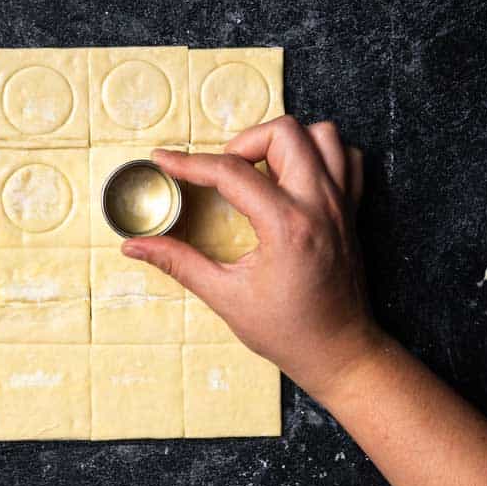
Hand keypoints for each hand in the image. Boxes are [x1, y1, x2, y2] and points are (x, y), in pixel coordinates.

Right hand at [122, 115, 384, 401]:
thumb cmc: (288, 331)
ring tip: (260, 169)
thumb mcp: (226, 298)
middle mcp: (319, 206)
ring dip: (286, 142)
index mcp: (286, 226)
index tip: (164, 161)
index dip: (189, 162)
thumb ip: (178, 263)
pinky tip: (295, 178)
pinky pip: (347, 158)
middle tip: (222, 173)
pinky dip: (321, 155)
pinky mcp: (352, 211)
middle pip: (284, 133)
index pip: (231, 172)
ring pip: (322, 135)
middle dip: (243, 142)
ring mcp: (341, 205)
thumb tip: (135, 246)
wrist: (340, 352)